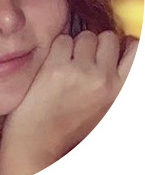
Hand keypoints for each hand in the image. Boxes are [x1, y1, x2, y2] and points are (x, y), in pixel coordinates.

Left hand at [0, 30, 137, 174]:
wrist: (39, 138)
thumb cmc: (72, 123)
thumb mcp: (107, 105)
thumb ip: (115, 80)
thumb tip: (118, 51)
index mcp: (121, 91)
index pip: (136, 50)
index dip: (123, 46)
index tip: (111, 51)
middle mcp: (105, 80)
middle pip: (108, 37)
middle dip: (97, 44)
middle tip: (85, 58)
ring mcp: (80, 72)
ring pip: (85, 36)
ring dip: (76, 45)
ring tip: (68, 64)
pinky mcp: (56, 67)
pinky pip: (62, 39)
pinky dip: (58, 47)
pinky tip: (53, 64)